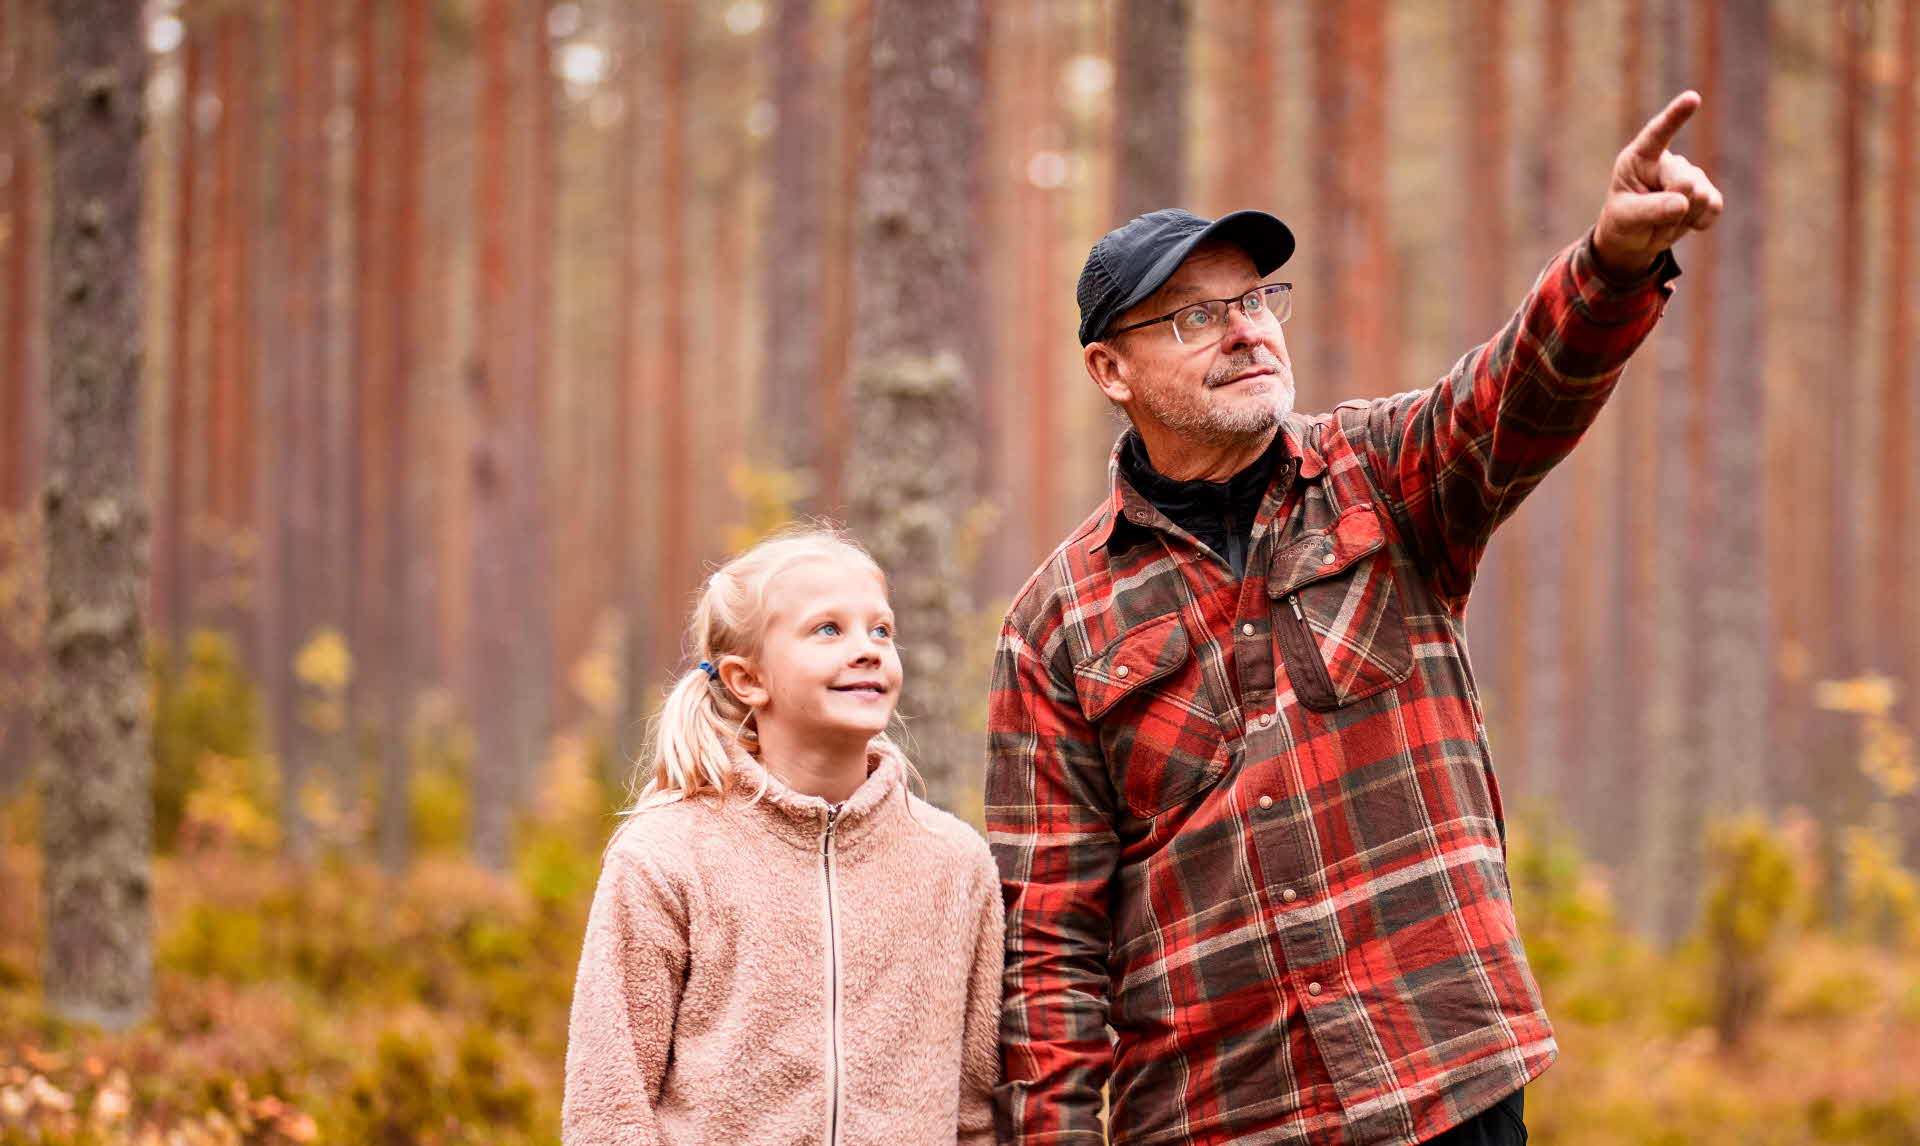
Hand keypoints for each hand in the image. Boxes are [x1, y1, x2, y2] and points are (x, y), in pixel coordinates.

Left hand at [1592, 90, 1723, 278]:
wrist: (1635, 240)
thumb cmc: (1623, 222)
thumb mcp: (1626, 218)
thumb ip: (1650, 209)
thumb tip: (1683, 202)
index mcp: (1640, 158)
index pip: (1657, 134)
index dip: (1675, 116)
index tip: (1692, 98)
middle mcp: (1668, 161)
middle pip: (1685, 181)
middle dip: (1672, 208)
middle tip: (1651, 220)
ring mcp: (1692, 175)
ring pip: (1701, 196)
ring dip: (1681, 220)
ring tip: (1663, 221)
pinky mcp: (1708, 192)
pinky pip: (1713, 207)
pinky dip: (1698, 222)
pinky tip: (1684, 222)